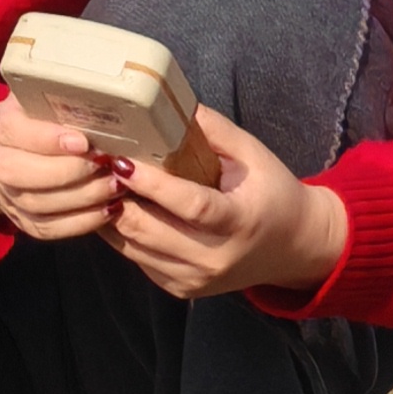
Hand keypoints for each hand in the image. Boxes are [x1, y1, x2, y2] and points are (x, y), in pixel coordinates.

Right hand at [0, 96, 122, 240]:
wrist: (3, 152)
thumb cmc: (37, 118)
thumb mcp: (41, 98)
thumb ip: (63, 96)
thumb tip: (104, 88)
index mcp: (4, 127)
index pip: (20, 134)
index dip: (51, 139)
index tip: (83, 140)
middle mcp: (0, 164)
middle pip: (27, 175)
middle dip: (72, 172)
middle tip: (108, 164)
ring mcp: (10, 197)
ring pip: (42, 204)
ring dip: (84, 198)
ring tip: (116, 185)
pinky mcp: (24, 222)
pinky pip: (51, 229)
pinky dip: (82, 223)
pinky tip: (109, 209)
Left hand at [100, 107, 349, 299]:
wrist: (295, 247)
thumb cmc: (273, 193)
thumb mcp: (254, 155)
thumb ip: (216, 130)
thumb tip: (171, 104)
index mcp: (239, 222)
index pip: (191, 205)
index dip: (153, 185)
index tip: (122, 162)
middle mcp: (216, 258)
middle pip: (151, 232)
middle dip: (118, 199)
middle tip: (97, 168)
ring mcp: (196, 279)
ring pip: (136, 248)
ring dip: (112, 217)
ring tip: (100, 185)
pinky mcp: (183, 289)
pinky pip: (140, 261)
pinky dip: (124, 235)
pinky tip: (118, 209)